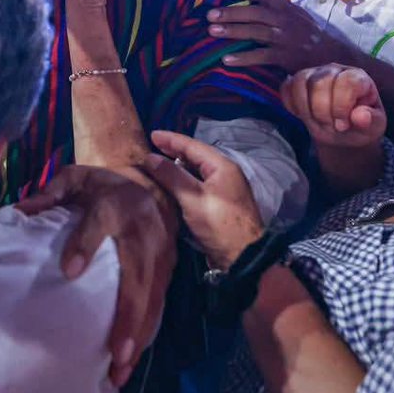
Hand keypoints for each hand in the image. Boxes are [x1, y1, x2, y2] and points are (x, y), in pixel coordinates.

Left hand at [16, 165, 175, 386]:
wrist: (147, 183)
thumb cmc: (101, 185)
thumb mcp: (75, 178)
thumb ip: (51, 193)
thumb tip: (21, 211)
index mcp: (116, 202)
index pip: (99, 222)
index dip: (85, 245)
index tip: (69, 272)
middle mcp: (143, 229)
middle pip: (137, 275)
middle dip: (128, 316)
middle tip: (116, 352)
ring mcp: (161, 251)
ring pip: (153, 296)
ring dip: (140, 333)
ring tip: (122, 366)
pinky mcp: (169, 267)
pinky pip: (159, 302)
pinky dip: (147, 330)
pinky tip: (131, 356)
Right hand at [141, 131, 263, 270]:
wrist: (243, 258)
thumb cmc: (219, 224)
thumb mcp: (193, 197)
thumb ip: (171, 175)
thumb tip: (150, 157)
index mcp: (222, 166)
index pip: (193, 145)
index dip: (171, 139)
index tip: (151, 134)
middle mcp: (224, 174)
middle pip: (195, 157)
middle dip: (173, 152)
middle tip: (151, 148)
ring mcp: (223, 191)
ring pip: (196, 173)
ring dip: (177, 168)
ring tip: (156, 166)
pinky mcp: (218, 206)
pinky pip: (197, 186)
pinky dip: (182, 183)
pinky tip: (170, 187)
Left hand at [208, 0, 350, 71]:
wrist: (328, 55)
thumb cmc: (305, 30)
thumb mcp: (293, 9)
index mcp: (283, 7)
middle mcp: (283, 20)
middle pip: (255, 13)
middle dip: (231, 12)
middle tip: (209, 14)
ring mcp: (284, 39)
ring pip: (256, 32)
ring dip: (233, 31)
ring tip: (212, 31)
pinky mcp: (284, 57)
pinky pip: (261, 56)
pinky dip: (243, 58)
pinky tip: (226, 59)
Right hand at [281, 64, 386, 147]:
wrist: (343, 131)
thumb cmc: (360, 125)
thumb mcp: (374, 127)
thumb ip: (371, 121)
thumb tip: (360, 116)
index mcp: (358, 77)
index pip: (346, 82)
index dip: (341, 106)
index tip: (343, 125)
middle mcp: (335, 70)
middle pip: (319, 83)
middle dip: (322, 112)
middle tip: (331, 127)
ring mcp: (314, 74)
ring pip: (299, 82)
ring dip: (305, 109)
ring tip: (317, 122)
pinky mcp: (297, 82)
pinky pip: (286, 88)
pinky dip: (291, 105)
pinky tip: (302, 116)